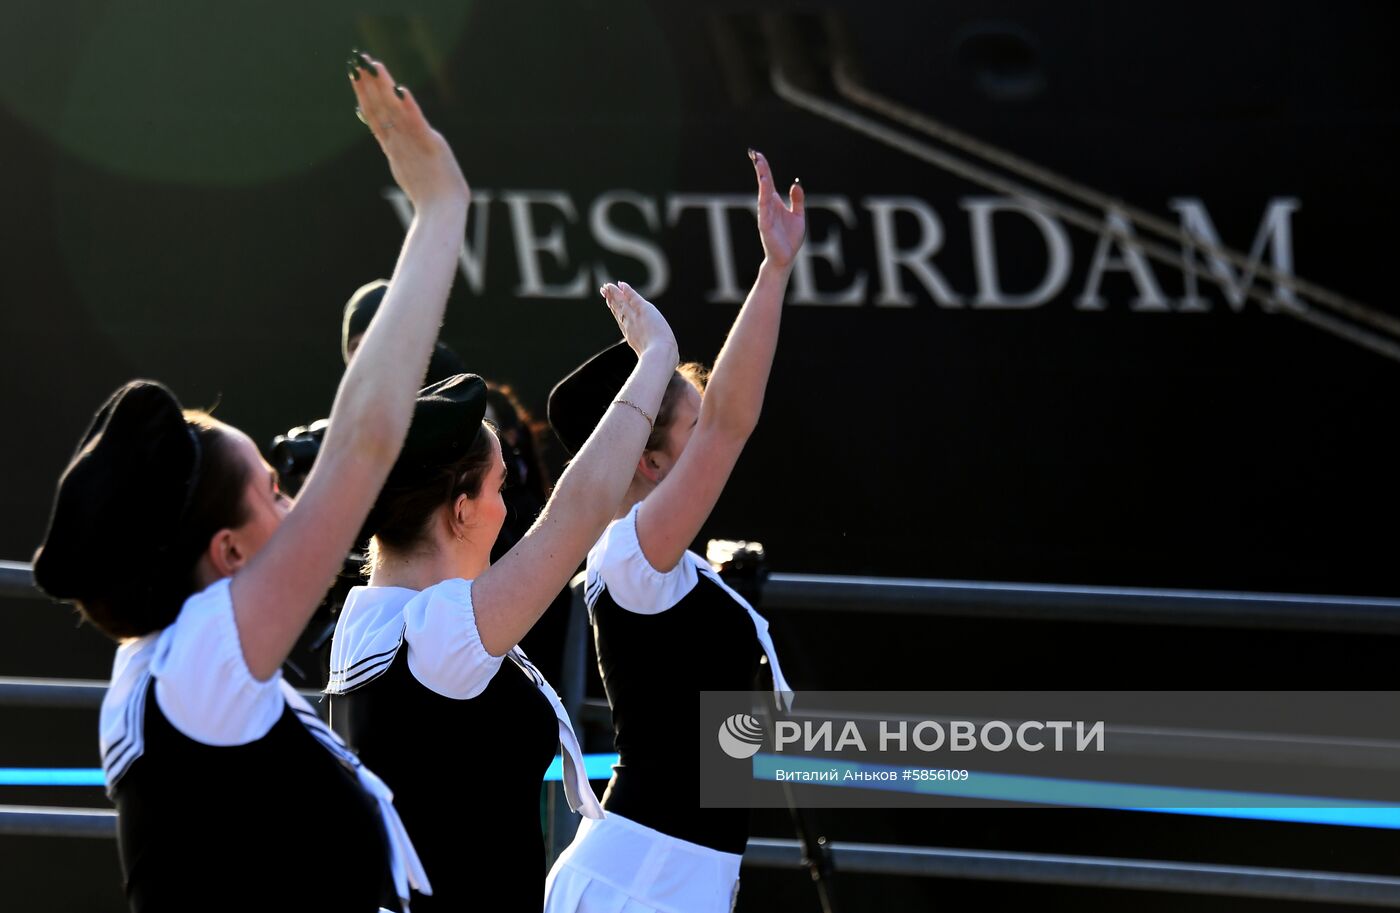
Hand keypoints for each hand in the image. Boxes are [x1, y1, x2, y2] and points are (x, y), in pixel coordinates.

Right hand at [349, 51, 469, 213]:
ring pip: (393, 111)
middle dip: (367, 84)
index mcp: (394, 149)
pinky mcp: (430, 145)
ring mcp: (412, 144)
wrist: (441, 214)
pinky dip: (408, 107)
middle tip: (356, 61)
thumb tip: (392, 149)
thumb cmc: (432, 200)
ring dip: (383, 87)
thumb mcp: (410, 173)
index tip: (356, 75)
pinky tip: (401, 90)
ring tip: (373, 65)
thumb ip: (402, 157)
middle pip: (378, 109)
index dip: (364, 96)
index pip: (374, 117)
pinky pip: (416, 122)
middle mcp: (399, 143)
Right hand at [602, 282, 677, 365]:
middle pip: (618, 310)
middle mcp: (631, 325)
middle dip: (611, 300)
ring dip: (614, 293)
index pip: (622, 320)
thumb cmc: (659, 362)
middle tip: (603, 290)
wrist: (659, 356)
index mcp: (632, 336)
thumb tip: (656, 364)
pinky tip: (621, 284)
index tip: (610, 304)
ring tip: (606, 286)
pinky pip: (633, 297)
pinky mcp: (644, 310)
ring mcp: (635, 318)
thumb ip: (650, 358)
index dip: (615, 311)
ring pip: (622, 302)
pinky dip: (627, 291)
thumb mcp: (652, 359)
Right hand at [750, 149, 804, 269]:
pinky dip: (763, 195)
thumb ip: (797, 200)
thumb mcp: (798, 215)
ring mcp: (765, 214)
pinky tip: (764, 184)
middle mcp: (768, 206)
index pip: (768, 181)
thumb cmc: (790, 238)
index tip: (758, 155)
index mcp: (775, 202)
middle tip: (755, 153)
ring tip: (759, 164)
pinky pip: (764, 207)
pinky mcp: (765, 224)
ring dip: (761, 177)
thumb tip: (795, 184)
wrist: (786, 257)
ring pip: (763, 192)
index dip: (764, 168)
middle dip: (760, 168)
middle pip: (764, 183)